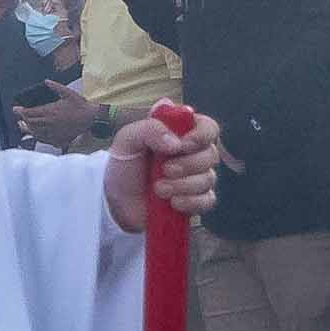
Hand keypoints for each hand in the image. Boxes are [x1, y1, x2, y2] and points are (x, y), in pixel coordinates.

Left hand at [18, 92, 104, 151]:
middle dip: (22, 120)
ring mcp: (54, 132)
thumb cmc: (81, 105)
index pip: (30, 112)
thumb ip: (55, 87)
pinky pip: (44, 140)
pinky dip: (37, 137)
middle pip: (30, 123)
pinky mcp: (59, 139)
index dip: (20, 111)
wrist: (92, 119)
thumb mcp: (68, 93)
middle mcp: (50, 123)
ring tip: (22, 126)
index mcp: (50, 111)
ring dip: (27, 129)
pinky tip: (36, 134)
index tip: (16, 109)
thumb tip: (46, 81)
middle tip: (18, 117)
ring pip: (35, 132)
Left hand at [100, 108, 222, 232]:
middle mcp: (194, 154)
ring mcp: (197, 178)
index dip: (202, 135)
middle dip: (188, 164)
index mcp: (181, 133)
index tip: (184, 145)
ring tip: (158, 189)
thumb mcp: (128, 139)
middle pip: (211, 155)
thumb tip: (176, 143)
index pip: (208, 127)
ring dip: (183, 185)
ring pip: (208, 179)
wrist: (118, 200)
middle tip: (164, 170)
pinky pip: (207, 200)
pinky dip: (190, 202)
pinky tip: (172, 203)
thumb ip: (149, 130)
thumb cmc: (125, 164)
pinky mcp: (197, 201)